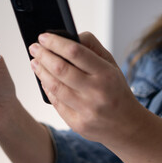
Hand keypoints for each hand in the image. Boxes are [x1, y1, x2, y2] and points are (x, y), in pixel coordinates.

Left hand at [28, 32, 144, 145]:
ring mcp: (86, 110)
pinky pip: (56, 102)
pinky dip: (47, 88)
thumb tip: (67, 36)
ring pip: (54, 86)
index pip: (75, 52)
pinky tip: (43, 80)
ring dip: (40, 71)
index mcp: (106, 73)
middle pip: (60, 69)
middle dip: (43, 55)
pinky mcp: (77, 123)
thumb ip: (91, 47)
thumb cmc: (114, 89)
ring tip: (34, 62)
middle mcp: (96, 92)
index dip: (55, 43)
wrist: (127, 125)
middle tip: (33, 48)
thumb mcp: (111, 64)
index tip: (43, 37)